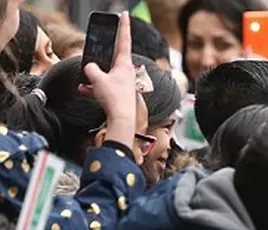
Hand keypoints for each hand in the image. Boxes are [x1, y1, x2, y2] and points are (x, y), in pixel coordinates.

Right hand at [79, 11, 136, 147]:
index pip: (123, 40)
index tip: (124, 14)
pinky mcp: (119, 94)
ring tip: (85, 81)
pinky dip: (94, 87)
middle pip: (111, 58)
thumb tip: (90, 68)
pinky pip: (104, 86)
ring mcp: (123, 83)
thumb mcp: (98, 79)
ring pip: (106, 74)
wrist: (121, 120)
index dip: (123, 26)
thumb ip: (91, 69)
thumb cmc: (114, 98)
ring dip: (94, 77)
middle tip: (97, 49)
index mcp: (124, 64)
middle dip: (101, 57)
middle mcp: (126, 72)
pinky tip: (84, 89)